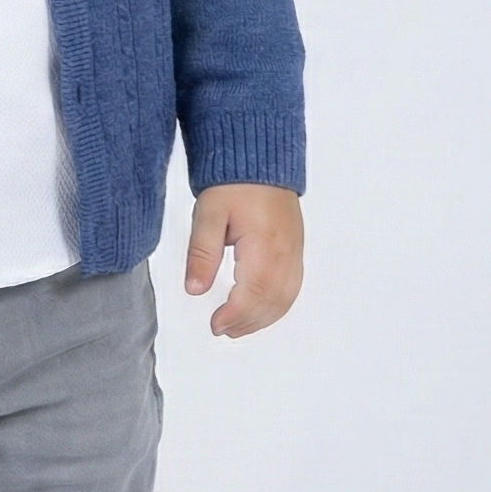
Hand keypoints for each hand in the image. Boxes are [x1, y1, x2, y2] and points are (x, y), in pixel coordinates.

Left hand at [185, 183, 302, 337]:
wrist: (261, 163)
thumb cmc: (235, 184)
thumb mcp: (208, 214)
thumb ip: (202, 254)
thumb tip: (195, 289)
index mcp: (264, 244)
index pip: (253, 293)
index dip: (234, 315)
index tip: (215, 324)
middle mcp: (285, 252)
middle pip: (271, 302)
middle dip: (246, 322)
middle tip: (221, 328)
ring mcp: (294, 252)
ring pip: (285, 298)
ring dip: (262, 318)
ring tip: (236, 326)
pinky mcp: (295, 251)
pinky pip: (292, 288)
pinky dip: (276, 306)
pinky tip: (258, 310)